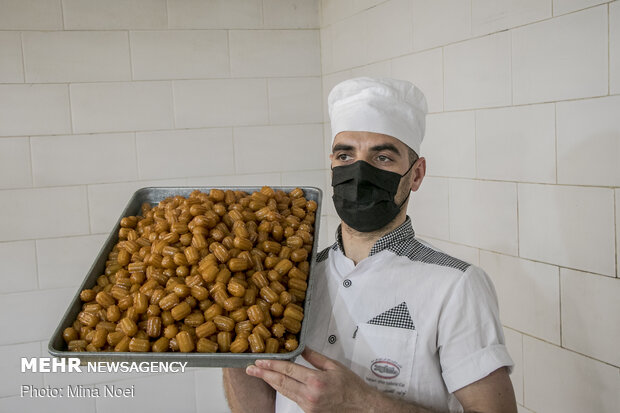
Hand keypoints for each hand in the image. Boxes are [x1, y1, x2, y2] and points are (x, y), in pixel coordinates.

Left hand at [246, 347, 375, 412]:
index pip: (288, 370)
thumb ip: (316, 358)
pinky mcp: (309, 412)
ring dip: (270, 382)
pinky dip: (283, 390)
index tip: (260, 361)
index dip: (272, 365)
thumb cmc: (351, 387)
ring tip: (259, 375)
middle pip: (281, 382)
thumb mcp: (335, 367)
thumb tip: (303, 348)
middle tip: (251, 369)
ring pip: (284, 392)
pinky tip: (277, 384)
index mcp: (316, 381)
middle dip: (264, 374)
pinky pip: (293, 398)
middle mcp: (310, 395)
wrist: (362, 408)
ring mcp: (308, 406)